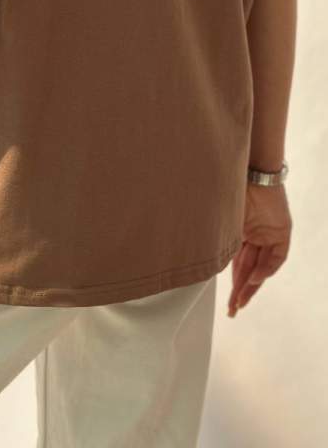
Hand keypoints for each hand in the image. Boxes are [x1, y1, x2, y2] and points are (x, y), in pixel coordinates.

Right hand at [228, 182, 291, 316]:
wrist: (249, 173)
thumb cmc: (229, 191)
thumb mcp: (219, 221)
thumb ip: (216, 241)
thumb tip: (199, 260)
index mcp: (238, 232)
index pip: (237, 263)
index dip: (234, 283)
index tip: (229, 302)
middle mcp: (254, 235)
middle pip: (248, 269)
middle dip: (241, 290)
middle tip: (234, 309)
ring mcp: (268, 234)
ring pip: (261, 266)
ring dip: (252, 284)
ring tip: (241, 301)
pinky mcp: (282, 232)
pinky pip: (276, 257)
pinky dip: (266, 268)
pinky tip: (255, 278)